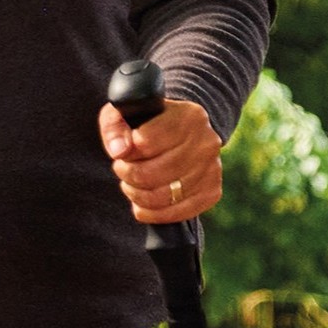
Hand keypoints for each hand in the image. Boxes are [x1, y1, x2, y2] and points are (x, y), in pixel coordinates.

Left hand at [99, 94, 223, 226]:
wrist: (180, 136)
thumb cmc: (146, 125)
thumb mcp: (124, 114)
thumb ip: (114, 128)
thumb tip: (119, 151)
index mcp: (188, 116)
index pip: (144, 143)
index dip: (126, 153)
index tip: (124, 151)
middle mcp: (206, 141)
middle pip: (152, 173)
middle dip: (128, 175)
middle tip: (122, 169)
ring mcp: (213, 168)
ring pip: (162, 196)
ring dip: (137, 194)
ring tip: (131, 183)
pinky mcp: (212, 192)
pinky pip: (176, 213)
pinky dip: (151, 213)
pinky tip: (142, 202)